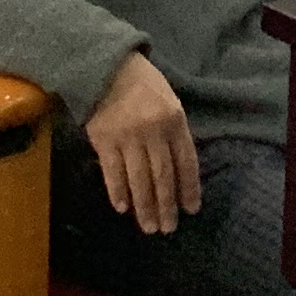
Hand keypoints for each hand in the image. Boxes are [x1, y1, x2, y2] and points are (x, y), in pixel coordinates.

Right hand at [81, 52, 201, 236]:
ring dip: (145, 207)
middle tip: (168, 229)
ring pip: (139, 179)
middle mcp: (153, 130)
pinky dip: (118, 192)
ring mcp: (128, 136)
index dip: (189, 188)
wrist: (105, 66)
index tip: (191, 210)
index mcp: (174, 120)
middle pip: (163, 176)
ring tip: (149, 227)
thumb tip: (179, 169)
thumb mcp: (169, 100)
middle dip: (167, 205)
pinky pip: (112, 172)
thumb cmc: (142, 84)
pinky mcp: (103, 140)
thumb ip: (174, 131)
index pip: (186, 161)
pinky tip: (123, 208)